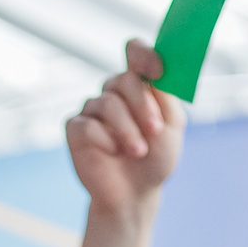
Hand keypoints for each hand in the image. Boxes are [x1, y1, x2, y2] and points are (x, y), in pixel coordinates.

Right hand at [65, 40, 185, 217]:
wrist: (135, 194)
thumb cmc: (155, 158)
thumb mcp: (172, 125)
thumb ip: (166, 95)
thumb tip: (160, 67)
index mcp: (139, 85)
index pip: (136, 52)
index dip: (144, 55)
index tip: (157, 71)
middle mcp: (114, 92)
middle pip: (124, 79)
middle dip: (143, 106)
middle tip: (154, 130)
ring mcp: (93, 109)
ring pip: (108, 103)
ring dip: (127, 130)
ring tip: (137, 152)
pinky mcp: (75, 129)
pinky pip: (88, 125)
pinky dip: (105, 140)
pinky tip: (112, 154)